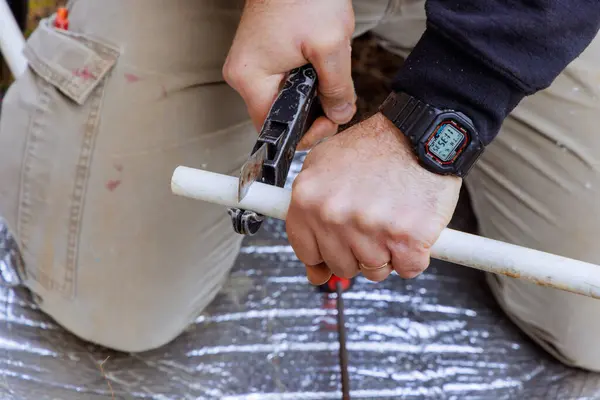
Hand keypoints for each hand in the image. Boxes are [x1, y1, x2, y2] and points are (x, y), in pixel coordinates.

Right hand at [223, 0, 356, 149]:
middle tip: (336, 94)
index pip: (275, 128)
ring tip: (325, 66)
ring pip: (287, 98)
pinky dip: (306, 77)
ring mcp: (252, 65)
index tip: (330, 121)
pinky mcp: (262, 56)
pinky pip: (285, 81)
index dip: (307, 132)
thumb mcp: (331, 46)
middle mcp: (244, 75)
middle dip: (314, 109)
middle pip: (282, 114)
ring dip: (313, 91)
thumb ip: (337, 90)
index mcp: (251, 78)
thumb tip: (339, 115)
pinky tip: (317, 60)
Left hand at [286, 113, 461, 283]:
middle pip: (341, 266)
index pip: (307, 252)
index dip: (325, 251)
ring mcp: (370, 229)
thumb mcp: (324, 165)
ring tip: (392, 218)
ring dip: (386, 252)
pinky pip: (408, 269)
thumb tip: (313, 271)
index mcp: (308, 200)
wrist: (420, 132)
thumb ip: (309, 214)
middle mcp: (334, 216)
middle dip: (357, 251)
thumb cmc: (375, 146)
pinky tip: (412, 229)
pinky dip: (413, 255)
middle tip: (371, 222)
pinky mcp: (406, 239)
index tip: (337, 246)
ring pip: (374, 271)